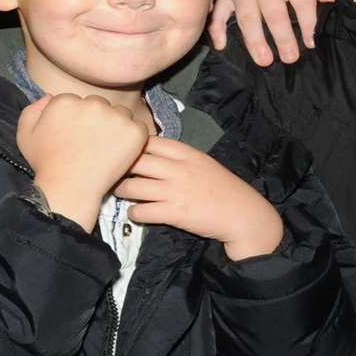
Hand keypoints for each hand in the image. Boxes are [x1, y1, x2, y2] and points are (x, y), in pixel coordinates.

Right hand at [18, 93, 151, 230]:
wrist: (69, 188)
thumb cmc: (47, 164)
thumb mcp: (26, 135)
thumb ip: (33, 110)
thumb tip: (49, 96)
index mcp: (66, 100)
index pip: (78, 101)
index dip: (78, 119)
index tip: (76, 136)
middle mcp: (92, 103)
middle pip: (100, 105)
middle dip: (97, 119)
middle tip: (92, 143)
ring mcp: (115, 116)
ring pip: (120, 113)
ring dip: (116, 126)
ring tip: (106, 149)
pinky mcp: (134, 131)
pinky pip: (138, 126)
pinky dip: (133, 138)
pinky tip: (120, 152)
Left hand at [113, 137, 282, 260]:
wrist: (242, 214)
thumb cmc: (223, 188)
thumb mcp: (203, 163)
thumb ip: (179, 158)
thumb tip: (151, 154)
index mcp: (187, 153)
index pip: (150, 142)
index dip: (132, 146)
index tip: (125, 153)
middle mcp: (179, 169)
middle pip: (136, 162)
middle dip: (120, 167)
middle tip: (113, 173)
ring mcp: (175, 191)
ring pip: (133, 187)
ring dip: (122, 190)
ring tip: (121, 193)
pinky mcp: (174, 213)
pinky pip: (141, 211)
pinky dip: (134, 213)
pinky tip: (136, 212)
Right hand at [207, 0, 332, 65]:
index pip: (301, 1)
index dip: (308, 23)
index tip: (310, 43)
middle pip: (274, 13)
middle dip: (283, 38)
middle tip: (290, 58)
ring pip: (248, 17)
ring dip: (255, 41)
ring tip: (264, 61)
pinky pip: (219, 12)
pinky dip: (216, 28)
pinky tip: (221, 45)